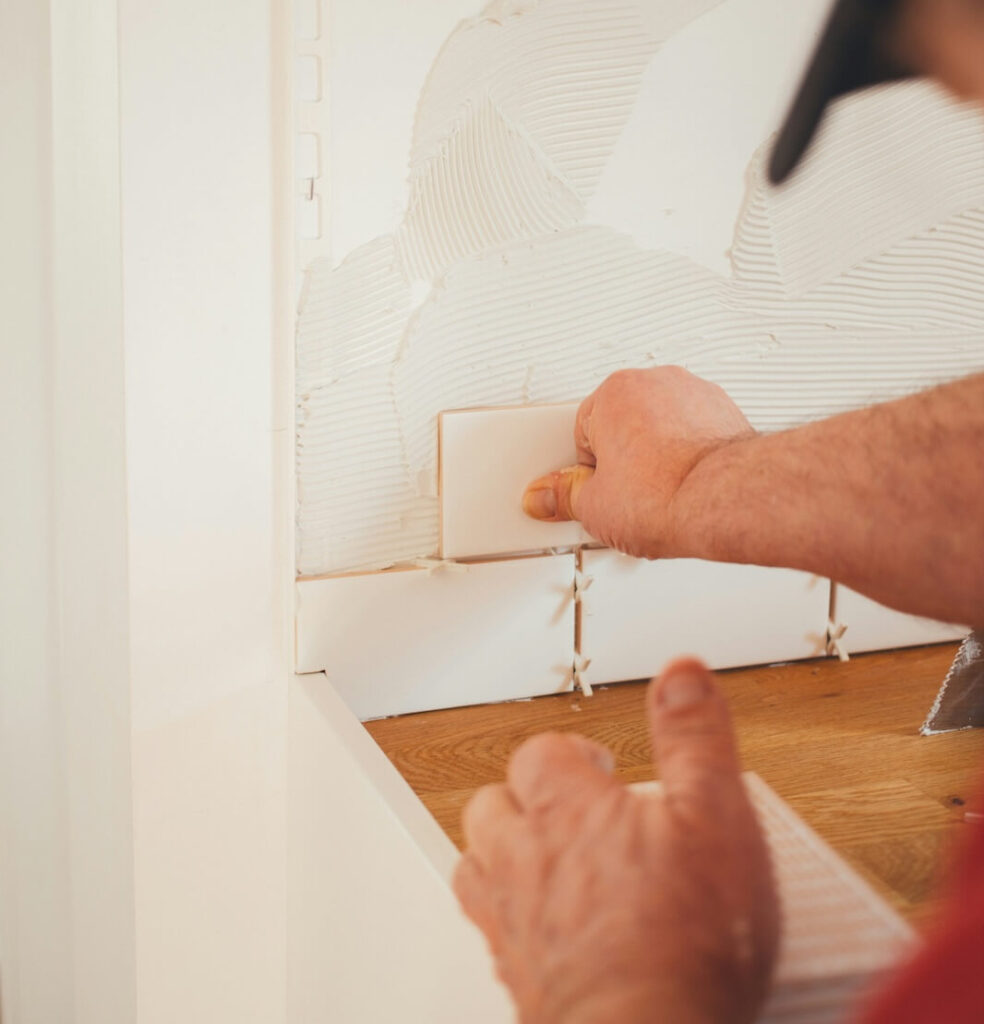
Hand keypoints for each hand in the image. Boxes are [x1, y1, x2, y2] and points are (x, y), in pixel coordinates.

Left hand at [453, 659, 778, 1023]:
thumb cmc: (684, 938)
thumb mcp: (715, 815)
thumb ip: (696, 738)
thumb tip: (681, 673)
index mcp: (568, 810)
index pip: (539, 753)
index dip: (567, 750)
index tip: (598, 762)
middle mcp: (526, 859)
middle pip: (491, 804)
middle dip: (522, 795)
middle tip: (561, 804)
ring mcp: (514, 921)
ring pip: (476, 864)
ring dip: (498, 850)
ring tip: (535, 852)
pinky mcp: (518, 979)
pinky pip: (489, 933)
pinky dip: (504, 917)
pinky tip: (536, 928)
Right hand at [522, 367, 754, 557]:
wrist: (725, 501)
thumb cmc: (667, 494)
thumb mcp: (594, 507)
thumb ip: (563, 496)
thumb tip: (546, 496)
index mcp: (614, 392)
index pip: (582, 433)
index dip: (587, 472)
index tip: (595, 493)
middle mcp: (656, 382)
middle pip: (622, 424)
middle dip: (622, 459)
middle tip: (625, 496)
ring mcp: (695, 394)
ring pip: (661, 426)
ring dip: (657, 455)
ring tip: (659, 494)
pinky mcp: (726, 412)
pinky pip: (695, 432)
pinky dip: (690, 454)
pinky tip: (686, 486)